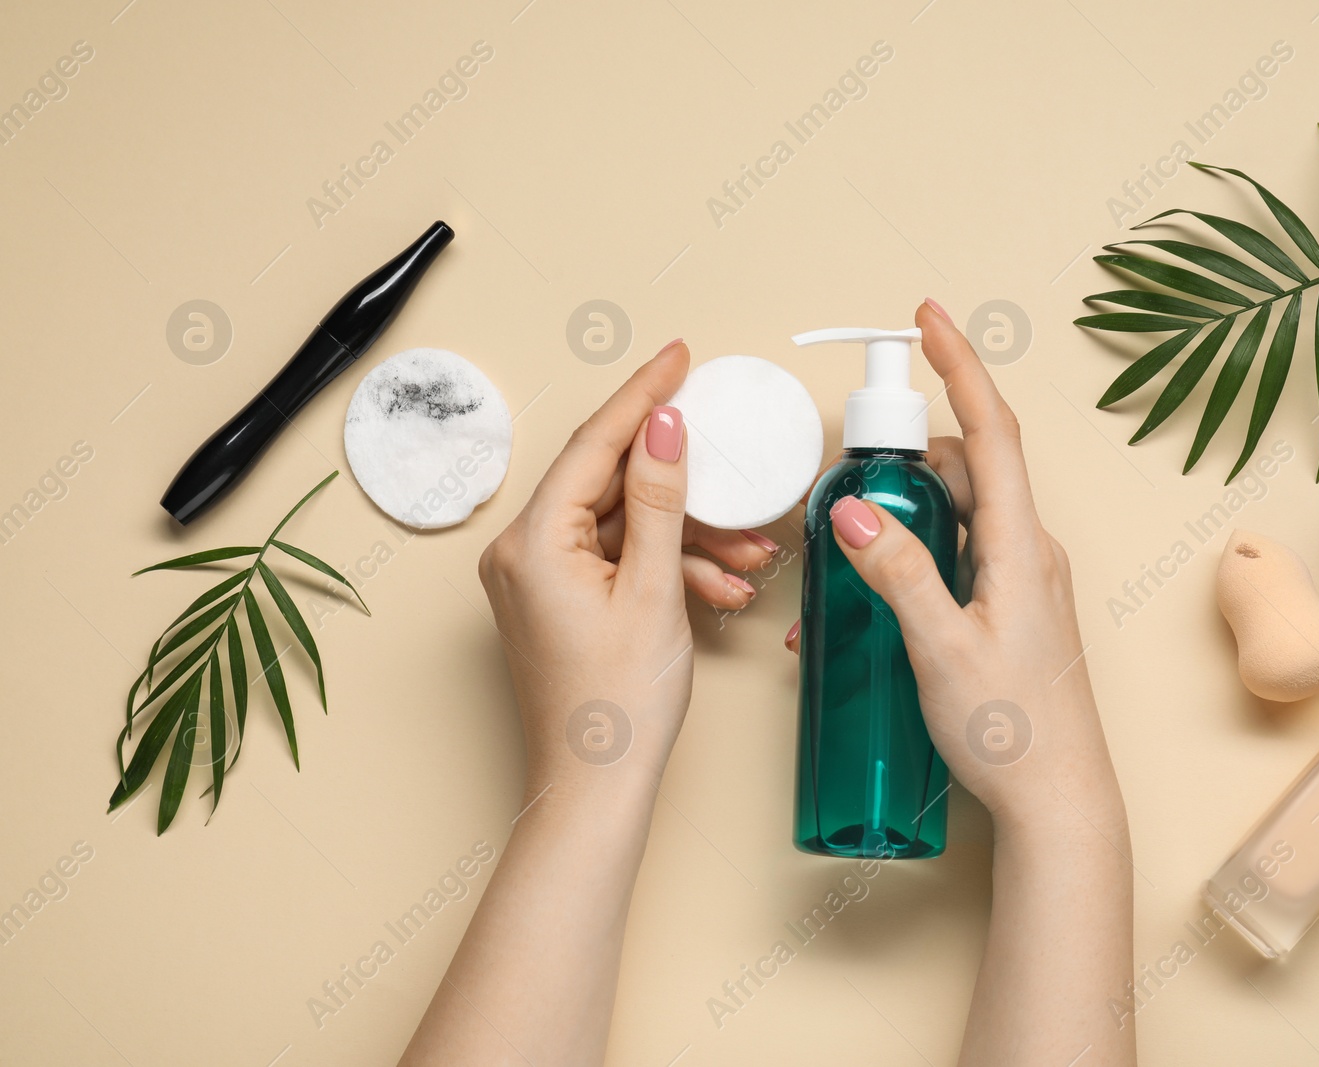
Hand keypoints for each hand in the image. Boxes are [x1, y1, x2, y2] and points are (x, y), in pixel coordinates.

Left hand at [477, 340, 776, 796]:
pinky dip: (668, 567)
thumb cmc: (616, 708)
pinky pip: (618, 561)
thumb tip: (662, 427)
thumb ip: (658, 500)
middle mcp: (522, 552)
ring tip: (748, 556)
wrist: (596, 791)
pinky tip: (720, 588)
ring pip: (624, 525)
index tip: (678, 357)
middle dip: (685, 485)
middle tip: (732, 459)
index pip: (594, 444)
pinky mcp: (559, 601)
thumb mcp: (652, 590)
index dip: (643, 396)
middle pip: (611, 483)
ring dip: (688, 536)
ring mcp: (539, 579)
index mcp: (532, 541)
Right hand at [791, 303, 1123, 834]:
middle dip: (903, 454)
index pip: (991, 432)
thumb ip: (898, 575)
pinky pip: (962, 552)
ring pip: (959, 511)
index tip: (927, 316)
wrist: (1058, 801)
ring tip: (849, 549)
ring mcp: (1024, 579)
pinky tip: (879, 593)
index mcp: (1021, 547)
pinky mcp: (1013, 606)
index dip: (960, 366)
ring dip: (904, 511)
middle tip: (846, 474)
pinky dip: (918, 550)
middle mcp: (1031, 551)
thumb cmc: (1011, 732)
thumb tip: (856, 510)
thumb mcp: (939, 650)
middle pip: (966, 467)